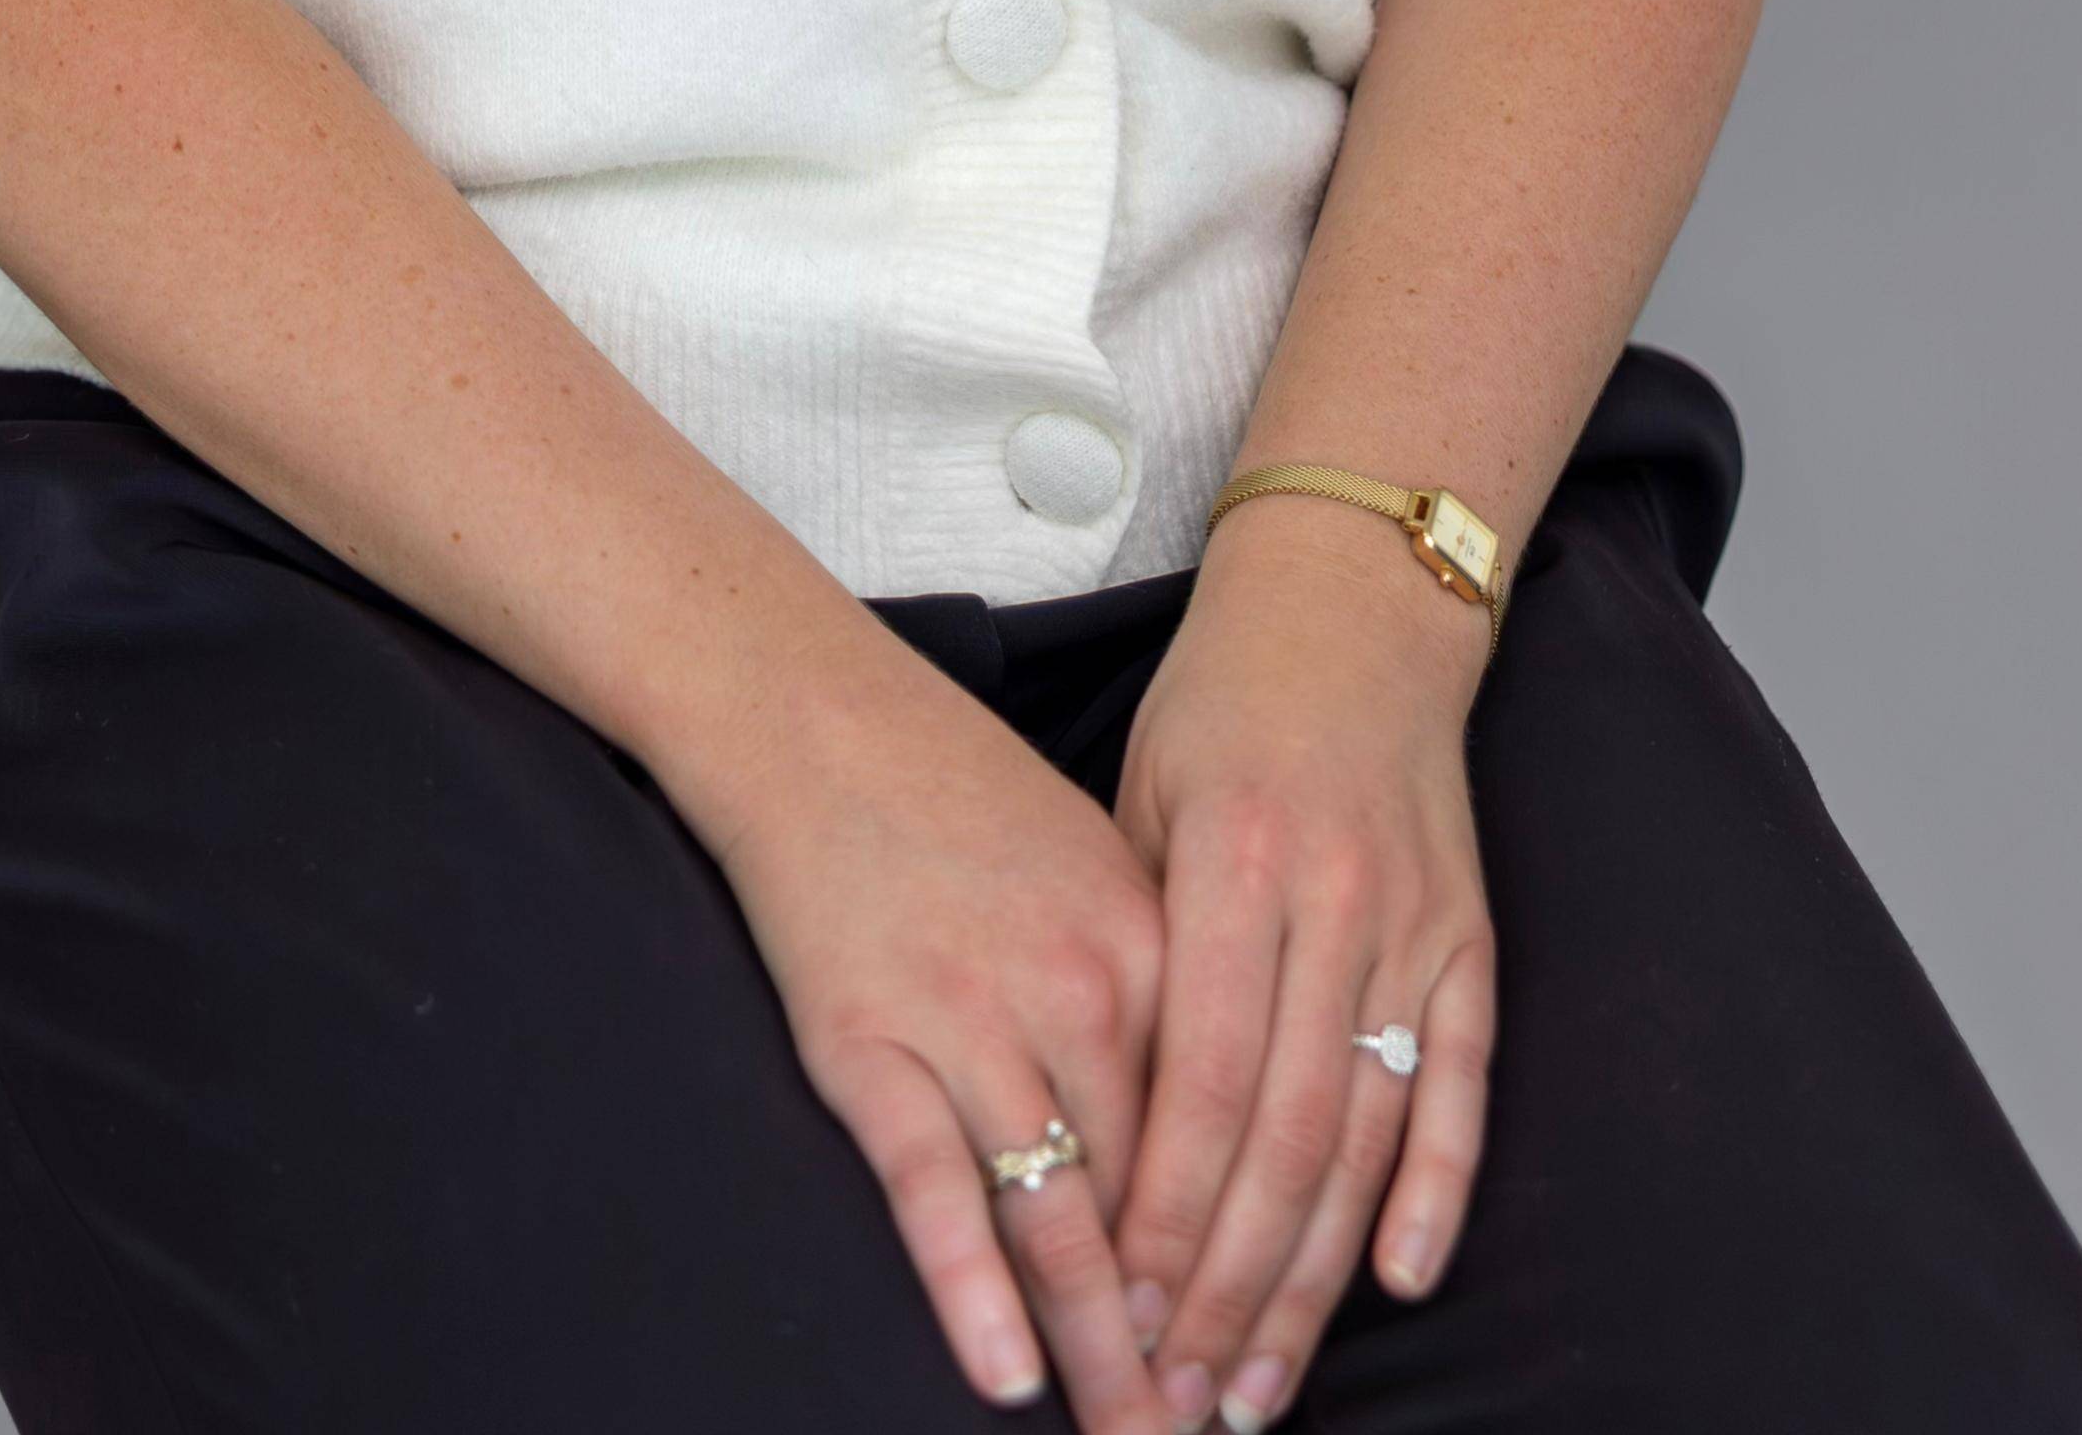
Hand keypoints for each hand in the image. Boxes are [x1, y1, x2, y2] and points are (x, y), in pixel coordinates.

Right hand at [690, 626, 1174, 1425]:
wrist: (816, 717)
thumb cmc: (964, 799)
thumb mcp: (1098, 871)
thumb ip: (1157, 992)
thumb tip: (1209, 1133)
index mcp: (1151, 946)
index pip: (1226, 1137)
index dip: (1247, 1262)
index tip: (1265, 1355)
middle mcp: (1076, 989)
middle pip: (1153, 1197)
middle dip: (1183, 1332)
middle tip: (1206, 1431)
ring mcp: (968, 1017)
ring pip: (1057, 1212)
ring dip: (1096, 1347)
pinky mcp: (866, 1040)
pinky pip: (932, 1186)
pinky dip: (970, 1288)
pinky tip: (1003, 1374)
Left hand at [1102, 517, 1497, 1429]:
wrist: (1354, 605)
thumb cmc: (1216, 708)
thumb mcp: (1138, 800)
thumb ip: (1133, 950)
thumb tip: (1094, 1128)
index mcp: (1231, 865)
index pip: (1203, 1082)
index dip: (1167, 1215)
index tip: (1125, 1319)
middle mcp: (1332, 902)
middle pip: (1284, 1136)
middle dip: (1230, 1284)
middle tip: (1187, 1398)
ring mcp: (1414, 925)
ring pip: (1366, 1133)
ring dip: (1313, 1276)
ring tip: (1264, 1383)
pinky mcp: (1472, 937)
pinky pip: (1463, 1085)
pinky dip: (1436, 1188)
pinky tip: (1397, 1281)